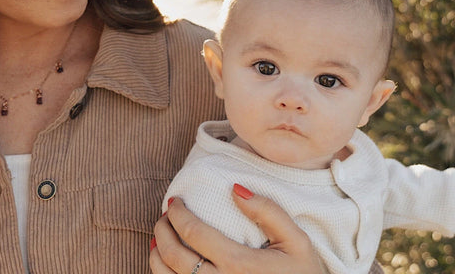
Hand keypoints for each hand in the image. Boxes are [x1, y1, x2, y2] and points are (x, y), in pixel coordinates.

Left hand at [150, 184, 324, 273]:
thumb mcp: (296, 241)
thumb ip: (268, 212)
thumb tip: (235, 189)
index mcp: (239, 264)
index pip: (193, 233)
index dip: (178, 213)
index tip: (174, 201)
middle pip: (173, 255)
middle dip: (163, 229)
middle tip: (164, 215)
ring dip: (157, 254)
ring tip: (160, 237)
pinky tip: (167, 264)